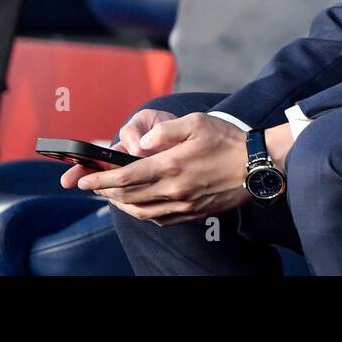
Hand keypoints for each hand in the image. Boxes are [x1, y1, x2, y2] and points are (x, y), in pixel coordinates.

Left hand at [72, 112, 253, 225]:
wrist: (257, 167)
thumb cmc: (227, 140)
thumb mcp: (196, 122)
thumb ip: (164, 131)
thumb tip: (140, 142)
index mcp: (171, 165)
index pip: (126, 176)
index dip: (102, 179)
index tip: (84, 180)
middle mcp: (174, 190)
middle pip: (129, 196)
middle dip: (106, 192)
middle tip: (93, 186)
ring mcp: (183, 205)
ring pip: (141, 211)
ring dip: (121, 204)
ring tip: (111, 195)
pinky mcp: (192, 213)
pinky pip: (159, 219)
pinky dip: (142, 213)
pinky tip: (139, 205)